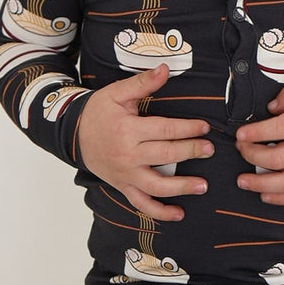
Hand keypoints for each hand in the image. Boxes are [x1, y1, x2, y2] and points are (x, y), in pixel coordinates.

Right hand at [74, 61, 213, 220]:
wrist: (74, 135)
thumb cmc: (97, 113)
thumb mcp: (116, 93)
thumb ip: (142, 83)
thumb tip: (165, 69)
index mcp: (128, 130)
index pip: (165, 129)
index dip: (187, 128)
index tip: (204, 127)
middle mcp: (128, 155)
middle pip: (166, 155)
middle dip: (191, 152)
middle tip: (209, 150)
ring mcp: (126, 175)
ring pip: (157, 186)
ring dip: (181, 187)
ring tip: (203, 185)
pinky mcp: (123, 186)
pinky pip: (142, 204)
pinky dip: (159, 212)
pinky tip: (179, 214)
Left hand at [234, 74, 283, 204]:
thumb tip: (272, 108)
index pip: (281, 129)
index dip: (257, 133)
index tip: (241, 134)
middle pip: (279, 158)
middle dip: (253, 155)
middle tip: (240, 149)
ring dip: (261, 184)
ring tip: (242, 180)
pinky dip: (281, 199)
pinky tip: (264, 195)